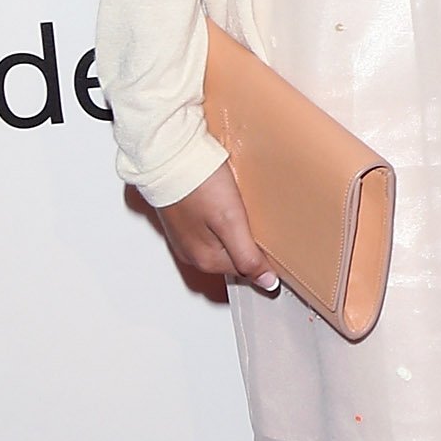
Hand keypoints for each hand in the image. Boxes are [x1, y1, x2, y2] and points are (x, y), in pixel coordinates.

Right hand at [155, 162, 278, 291]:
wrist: (169, 156)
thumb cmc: (199, 184)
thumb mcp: (231, 222)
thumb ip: (248, 256)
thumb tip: (266, 283)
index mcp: (207, 260)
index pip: (248, 271)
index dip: (265, 257)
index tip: (272, 239)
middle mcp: (193, 254)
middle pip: (234, 258)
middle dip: (249, 244)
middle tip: (258, 221)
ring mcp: (186, 238)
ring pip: (223, 243)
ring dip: (236, 231)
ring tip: (242, 211)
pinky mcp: (184, 221)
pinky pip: (211, 229)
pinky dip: (222, 221)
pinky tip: (226, 204)